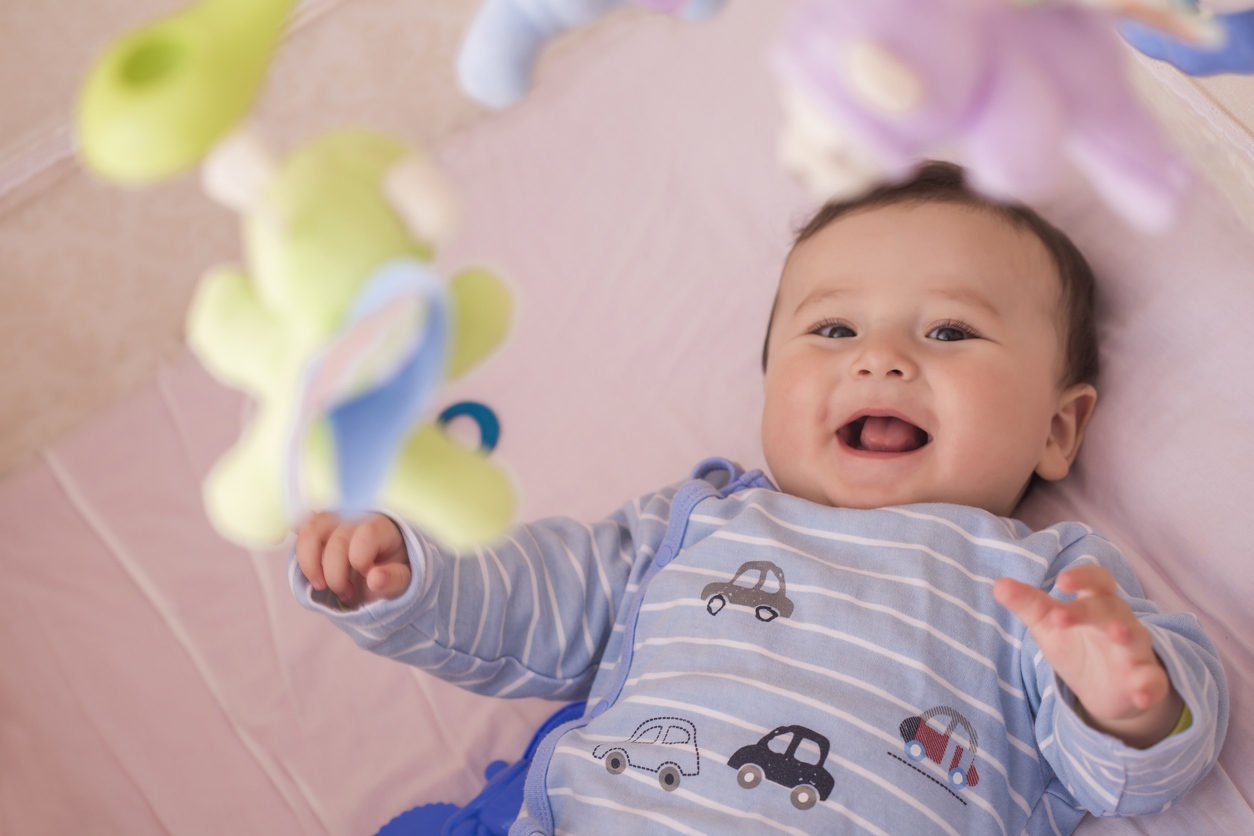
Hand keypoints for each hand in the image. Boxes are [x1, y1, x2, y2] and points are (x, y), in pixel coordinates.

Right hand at [296, 512, 410, 605]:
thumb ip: (394, 580)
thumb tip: (374, 579)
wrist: (380, 565)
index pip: (366, 534)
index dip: (360, 560)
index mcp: (383, 526)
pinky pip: (300, 528)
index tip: (367, 578)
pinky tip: (288, 548)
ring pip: (310, 531)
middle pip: (336, 541)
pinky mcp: (317, 527)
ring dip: (310, 564)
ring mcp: (334, 519)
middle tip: (346, 593)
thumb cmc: (391, 571)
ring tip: (319, 586)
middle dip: (336, 574)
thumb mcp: (403, 580)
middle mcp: (356, 516)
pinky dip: (295, 540)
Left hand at [994, 565, 1182, 748]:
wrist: (1100, 689)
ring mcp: (1135, 651)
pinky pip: (1153, 681)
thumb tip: (999, 584)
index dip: (1083, 576)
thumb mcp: (1048, 624)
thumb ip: (1027, 604)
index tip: (1061, 581)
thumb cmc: (1075, 645)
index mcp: (1096, 603)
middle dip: (1087, 611)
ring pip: (1137, 639)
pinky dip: (1149, 687)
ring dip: (1127, 635)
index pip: (1098, 580)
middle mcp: (1120, 622)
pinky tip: (1141, 694)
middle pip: (1110, 608)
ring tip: (1117, 634)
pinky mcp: (1146, 681)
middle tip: (1058, 617)